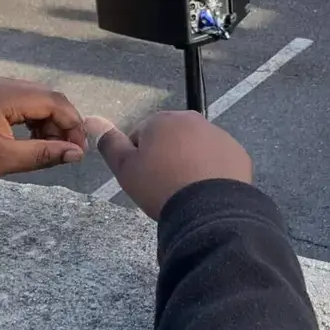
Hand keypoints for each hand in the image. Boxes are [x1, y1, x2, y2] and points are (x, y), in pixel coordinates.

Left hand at [0, 76, 87, 180]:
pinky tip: (34, 139)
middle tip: (68, 150)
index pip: (53, 101)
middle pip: (47, 97)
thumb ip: (44, 153)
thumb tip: (77, 154)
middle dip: (62, 123)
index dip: (72, 124)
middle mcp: (1, 83)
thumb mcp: (6, 158)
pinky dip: (34, 119)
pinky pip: (22, 102)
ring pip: (36, 99)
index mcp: (4, 94)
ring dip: (49, 122)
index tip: (79, 149)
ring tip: (50, 148)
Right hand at [88, 110, 252, 219]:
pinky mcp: (237, 153)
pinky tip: (207, 191)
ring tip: (187, 191)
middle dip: (166, 157)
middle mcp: (192, 120)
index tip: (144, 180)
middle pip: (171, 139)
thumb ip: (109, 143)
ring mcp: (218, 135)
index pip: (141, 136)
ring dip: (189, 163)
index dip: (139, 160)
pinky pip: (218, 161)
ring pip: (195, 148)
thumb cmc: (160, 187)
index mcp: (162, 120)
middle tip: (164, 186)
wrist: (208, 209)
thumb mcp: (125, 169)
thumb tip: (93, 120)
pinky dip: (212, 172)